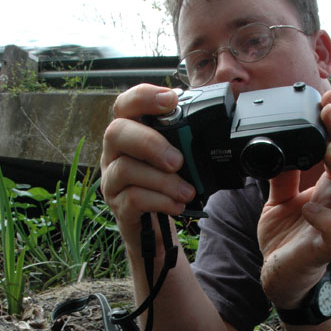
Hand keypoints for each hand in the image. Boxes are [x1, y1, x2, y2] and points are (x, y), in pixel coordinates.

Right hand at [100, 84, 195, 250]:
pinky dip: (160, 201)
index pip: (125, 104)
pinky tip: (177, 205)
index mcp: (130, 134)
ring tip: (187, 191)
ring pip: (126, 169)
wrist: (156, 234)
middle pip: (116, 132)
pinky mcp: (118, 207)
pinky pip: (133, 198)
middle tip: (178, 161)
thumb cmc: (167, 189)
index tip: (171, 100)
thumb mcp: (177, 162)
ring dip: (163, 180)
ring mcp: (112, 181)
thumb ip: (185, 144)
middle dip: (150, 143)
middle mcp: (114, 154)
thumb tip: (218, 132)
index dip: (144, 96)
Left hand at [258, 90, 330, 308]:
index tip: (328, 97)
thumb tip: (276, 143)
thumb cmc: (285, 238)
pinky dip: (329, 221)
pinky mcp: (324, 253)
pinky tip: (309, 207)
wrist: (276, 275)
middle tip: (329, 113)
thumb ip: (283, 173)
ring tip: (330, 152)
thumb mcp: (279, 198)